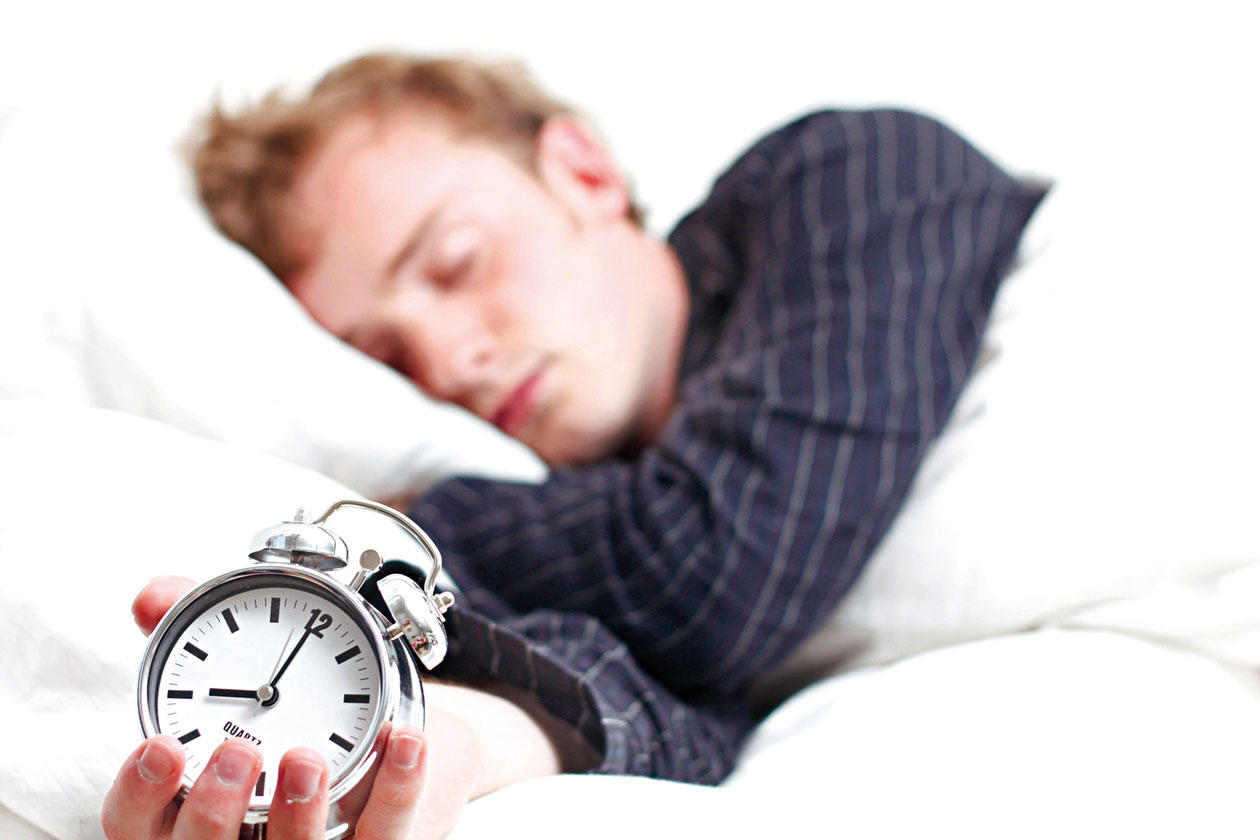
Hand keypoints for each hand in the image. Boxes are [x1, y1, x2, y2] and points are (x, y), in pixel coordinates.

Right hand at [114, 576, 484, 839]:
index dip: (140, 794)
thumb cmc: (296, 715)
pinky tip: (405, 740)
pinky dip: (398, 786)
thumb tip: (152, 597)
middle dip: (212, 810)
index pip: (137, 827)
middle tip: (238, 752)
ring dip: (298, 813)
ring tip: (308, 758)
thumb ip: (194, 636)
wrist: (388, 746)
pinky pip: (385, 832)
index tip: (161, 744)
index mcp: (188, 812)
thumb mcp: (240, 674)